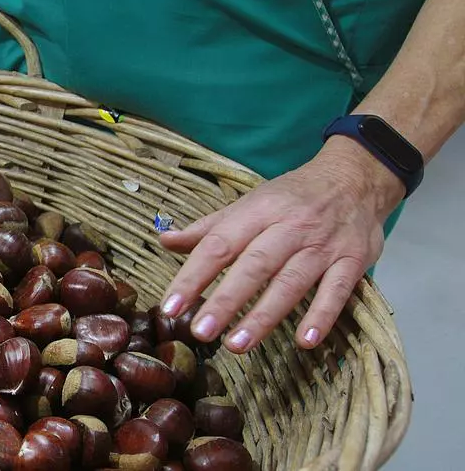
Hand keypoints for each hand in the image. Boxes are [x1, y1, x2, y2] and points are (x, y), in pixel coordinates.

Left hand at [157, 137, 404, 352]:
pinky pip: (338, 290)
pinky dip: (322, 315)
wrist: (355, 177)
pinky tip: (305, 341)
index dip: (192, 276)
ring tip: (237, 345)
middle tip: (200, 331)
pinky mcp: (354, 260)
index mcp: (257, 211)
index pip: (218, 245)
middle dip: (225, 300)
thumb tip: (165, 240)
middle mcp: (289, 227)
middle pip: (253, 266)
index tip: (170, 306)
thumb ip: (209, 228)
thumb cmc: (293, 197)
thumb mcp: (249, 203)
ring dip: (264, 316)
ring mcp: (323, 244)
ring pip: (291, 282)